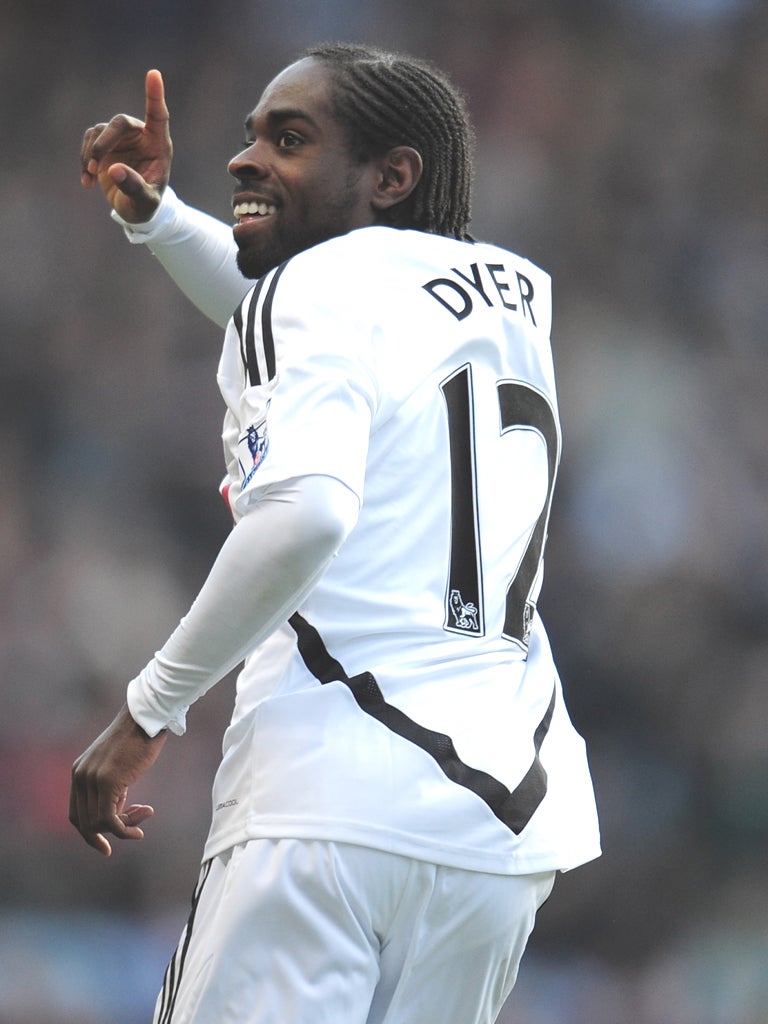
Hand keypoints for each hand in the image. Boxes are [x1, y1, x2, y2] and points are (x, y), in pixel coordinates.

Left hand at [69, 703, 167, 855]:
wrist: (147, 718)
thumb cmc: (139, 738)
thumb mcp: (118, 766)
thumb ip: (111, 787)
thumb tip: (115, 815)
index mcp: (79, 772)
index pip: (76, 815)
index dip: (90, 834)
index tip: (107, 847)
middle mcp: (80, 776)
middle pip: (86, 823)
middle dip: (110, 832)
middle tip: (136, 829)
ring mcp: (91, 779)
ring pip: (99, 823)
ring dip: (123, 828)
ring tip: (144, 817)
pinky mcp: (107, 781)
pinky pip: (110, 819)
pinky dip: (124, 831)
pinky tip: (139, 831)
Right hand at [80, 69, 172, 222]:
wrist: (134, 209)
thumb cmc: (147, 205)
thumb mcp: (145, 202)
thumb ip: (134, 187)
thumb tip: (114, 170)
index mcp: (158, 145)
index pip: (158, 116)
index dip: (155, 95)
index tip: (154, 74)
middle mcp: (140, 136)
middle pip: (119, 123)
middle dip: (104, 142)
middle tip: (94, 164)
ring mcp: (121, 138)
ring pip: (99, 132)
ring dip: (91, 153)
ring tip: (90, 176)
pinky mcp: (104, 145)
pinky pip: (88, 143)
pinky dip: (84, 160)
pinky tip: (87, 181)